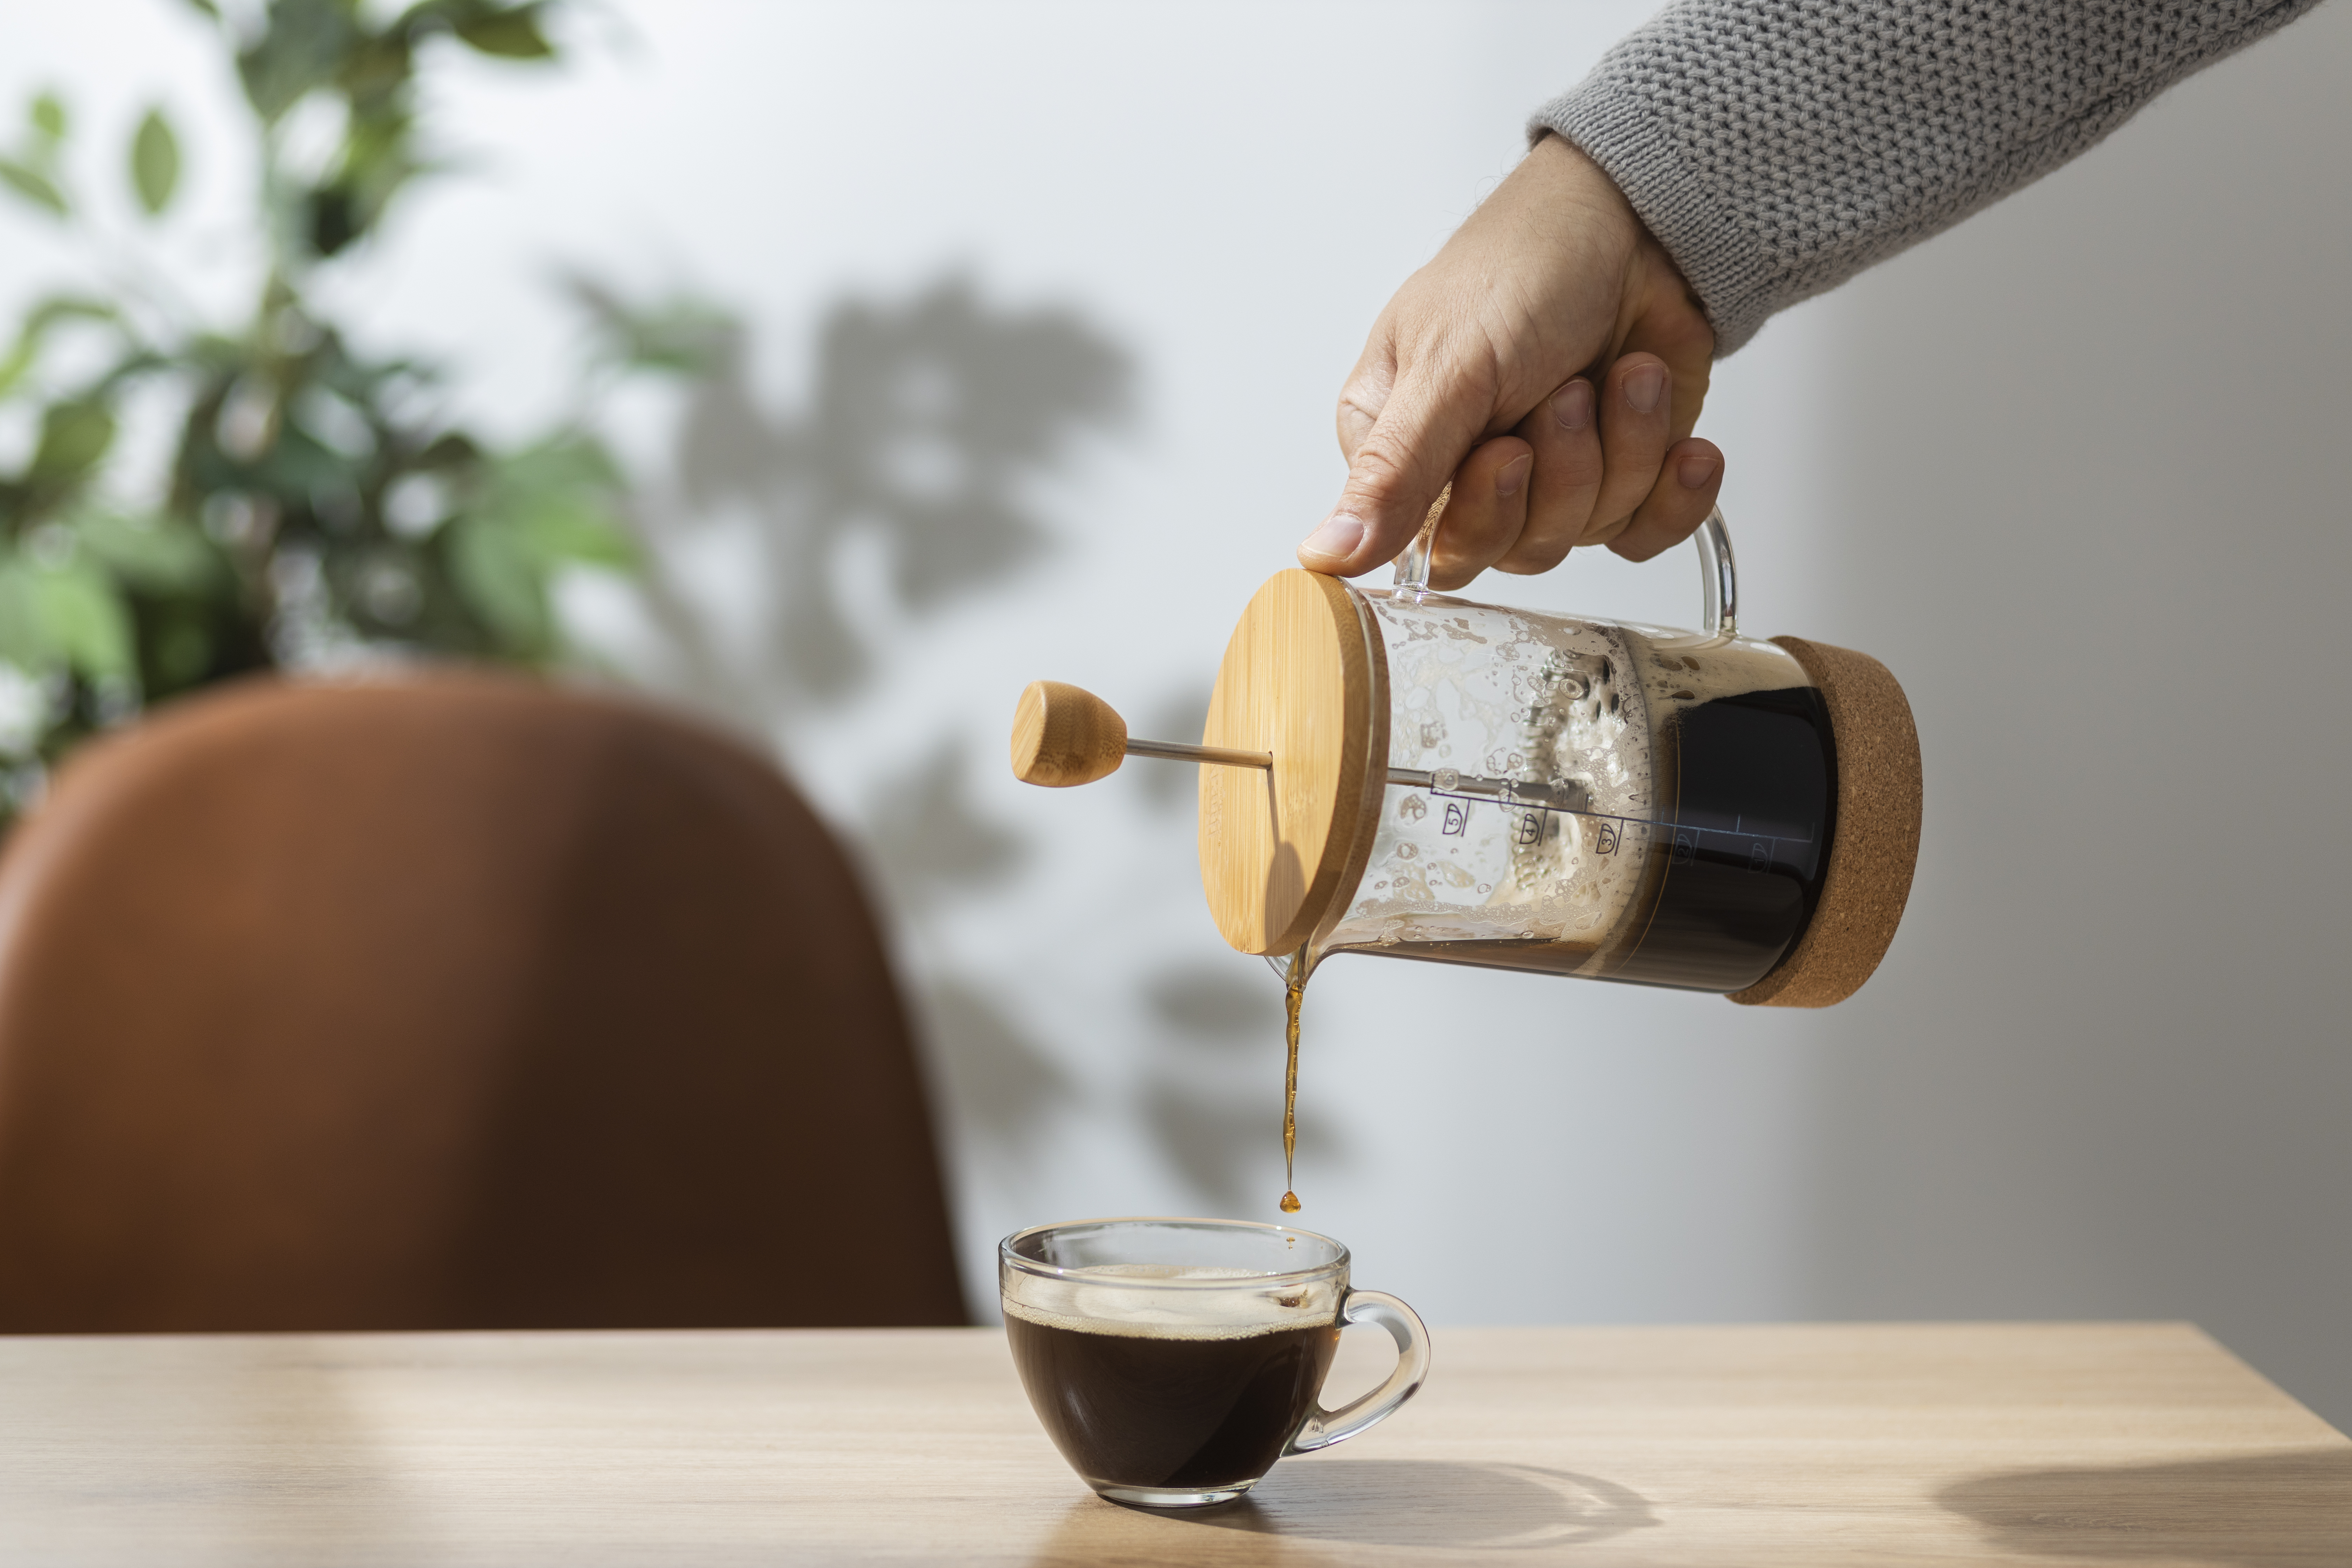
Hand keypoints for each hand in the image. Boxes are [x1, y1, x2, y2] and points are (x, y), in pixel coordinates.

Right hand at [1298, 134, 1720, 589]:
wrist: (1640, 224)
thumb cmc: (1527, 268)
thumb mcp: (1449, 366)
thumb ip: (1392, 471)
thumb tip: (1324, 556)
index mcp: (1403, 448)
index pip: (1433, 550)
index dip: (1484, 514)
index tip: (1509, 448)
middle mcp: (1471, 473)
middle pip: (1514, 549)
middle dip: (1562, 471)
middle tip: (1571, 392)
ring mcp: (1552, 479)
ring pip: (1585, 533)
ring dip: (1623, 449)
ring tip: (1626, 375)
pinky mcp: (1622, 478)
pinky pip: (1645, 533)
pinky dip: (1672, 493)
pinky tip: (1688, 448)